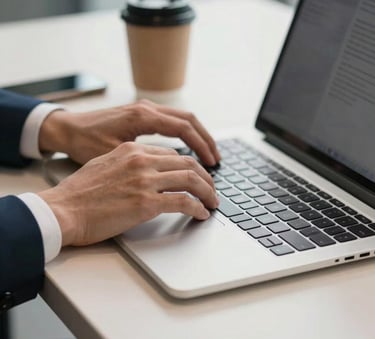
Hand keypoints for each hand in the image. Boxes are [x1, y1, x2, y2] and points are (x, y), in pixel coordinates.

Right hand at [38, 142, 218, 246]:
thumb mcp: (105, 164)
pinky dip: (197, 207)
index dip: (189, 166)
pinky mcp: (146, 203)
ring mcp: (144, 181)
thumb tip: (149, 171)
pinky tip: (201, 213)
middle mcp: (141, 161)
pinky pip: (183, 202)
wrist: (63, 210)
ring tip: (212, 202)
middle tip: (211, 189)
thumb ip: (130, 163)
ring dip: (207, 192)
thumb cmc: (80, 192)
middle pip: (187, 163)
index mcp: (132, 150)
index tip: (196, 176)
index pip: (172, 154)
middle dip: (205, 177)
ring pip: (190, 179)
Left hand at [39, 99, 220, 165]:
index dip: (202, 147)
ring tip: (207, 155)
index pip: (184, 128)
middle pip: (189, 120)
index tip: (212, 164)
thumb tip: (170, 174)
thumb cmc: (84, 142)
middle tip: (216, 160)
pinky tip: (187, 147)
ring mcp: (145, 109)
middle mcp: (147, 108)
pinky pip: (171, 121)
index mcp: (143, 117)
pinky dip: (185, 133)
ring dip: (198, 135)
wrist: (66, 129)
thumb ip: (143, 161)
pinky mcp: (141, 115)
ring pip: (182, 118)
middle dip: (206, 140)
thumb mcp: (113, 154)